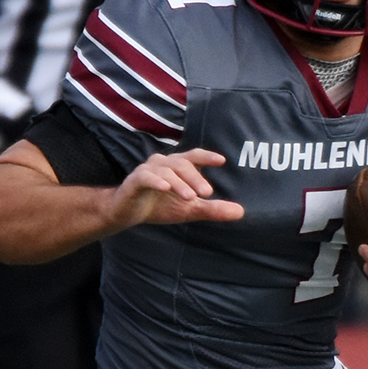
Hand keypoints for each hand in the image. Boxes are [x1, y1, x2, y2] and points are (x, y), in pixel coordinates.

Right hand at [107, 150, 244, 228]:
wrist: (127, 212)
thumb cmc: (159, 205)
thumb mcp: (189, 209)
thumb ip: (213, 209)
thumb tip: (241, 212)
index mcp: (177, 167)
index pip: (194, 156)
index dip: (207, 156)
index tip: (222, 161)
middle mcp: (163, 163)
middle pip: (182, 164)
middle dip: (196, 178)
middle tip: (207, 193)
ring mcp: (148, 170)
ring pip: (166, 171)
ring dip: (179, 183)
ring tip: (190, 197)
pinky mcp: (134, 180)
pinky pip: (146, 176)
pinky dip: (156, 180)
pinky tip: (165, 188)